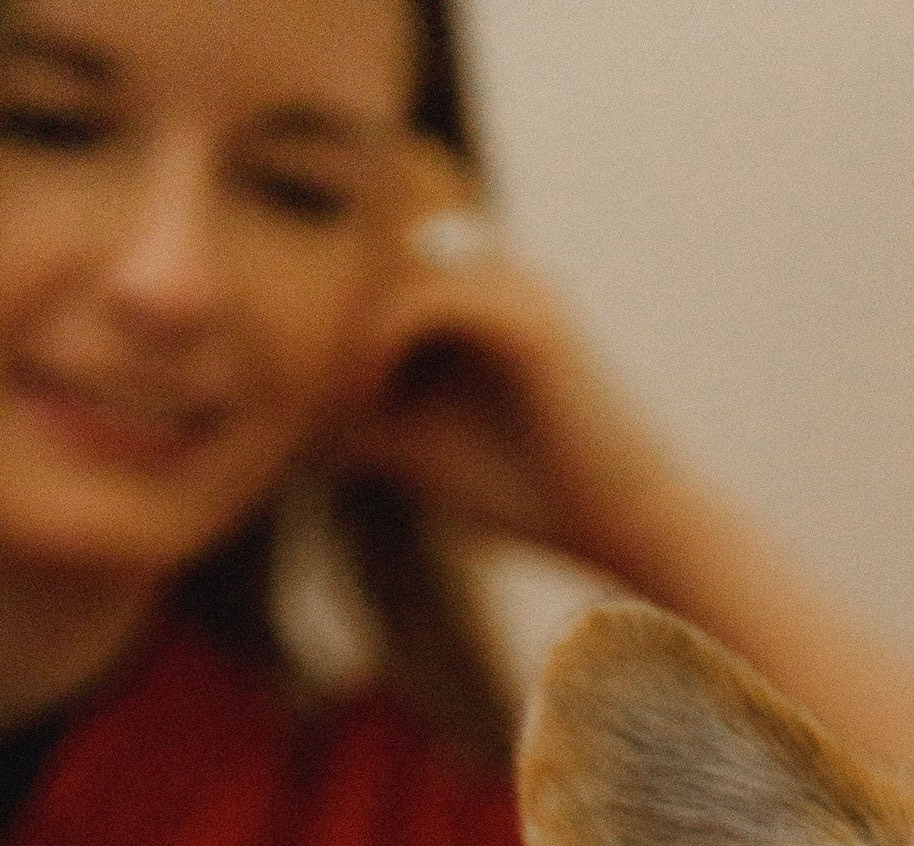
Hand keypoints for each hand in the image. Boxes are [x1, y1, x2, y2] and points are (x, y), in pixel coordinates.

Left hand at [332, 144, 675, 566]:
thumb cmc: (536, 497)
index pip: (370, 251)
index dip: (325, 307)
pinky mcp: (524, 316)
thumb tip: (280, 419)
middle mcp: (494, 263)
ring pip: (382, 270)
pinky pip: (415, 303)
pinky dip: (372, 353)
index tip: (302, 389)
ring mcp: (514, 280)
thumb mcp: (421, 451)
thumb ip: (360, 419)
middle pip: (366, 249)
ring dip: (339, 337)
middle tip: (290, 388)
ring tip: (326, 405)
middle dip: (321, 316)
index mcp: (475, 284)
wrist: (633, 528)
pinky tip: (361, 408)